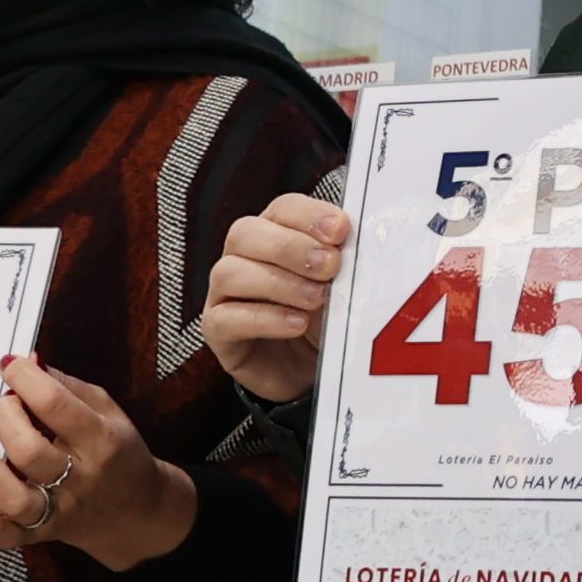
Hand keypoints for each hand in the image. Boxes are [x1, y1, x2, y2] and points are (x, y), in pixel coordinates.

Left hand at [0, 357, 197, 566]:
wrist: (138, 513)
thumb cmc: (120, 453)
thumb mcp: (109, 412)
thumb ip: (68, 387)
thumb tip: (28, 363)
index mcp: (102, 440)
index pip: (55, 404)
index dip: (24, 378)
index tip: (9, 365)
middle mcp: (80, 477)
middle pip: (29, 450)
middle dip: (6, 415)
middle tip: (6, 403)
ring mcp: (61, 509)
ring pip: (14, 496)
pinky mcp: (45, 533)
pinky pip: (15, 538)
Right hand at [203, 195, 350, 403]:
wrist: (313, 373)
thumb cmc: (325, 320)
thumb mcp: (343, 288)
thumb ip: (347, 263)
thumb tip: (363, 244)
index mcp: (275, 234)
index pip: (282, 209)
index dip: (309, 215)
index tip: (340, 231)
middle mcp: (242, 257)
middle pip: (246, 233)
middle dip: (290, 247)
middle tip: (329, 265)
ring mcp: (224, 294)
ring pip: (230, 272)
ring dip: (278, 283)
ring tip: (316, 299)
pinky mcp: (217, 331)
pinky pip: (226, 318)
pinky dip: (265, 318)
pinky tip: (296, 324)